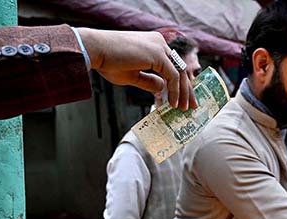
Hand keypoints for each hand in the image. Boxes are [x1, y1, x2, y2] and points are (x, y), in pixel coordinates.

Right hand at [77, 28, 197, 110]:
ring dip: (183, 92)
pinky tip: (173, 103)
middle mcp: (159, 42)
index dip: (180, 83)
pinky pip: (173, 76)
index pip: (173, 65)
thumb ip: (149, 81)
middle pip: (180, 68)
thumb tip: (162, 89)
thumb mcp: (133, 75)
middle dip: (187, 89)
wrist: (95, 49)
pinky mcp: (158, 54)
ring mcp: (160, 47)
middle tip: (192, 106)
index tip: (183, 98)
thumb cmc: (108, 61)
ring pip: (180, 72)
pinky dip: (175, 91)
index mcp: (154, 44)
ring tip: (183, 108)